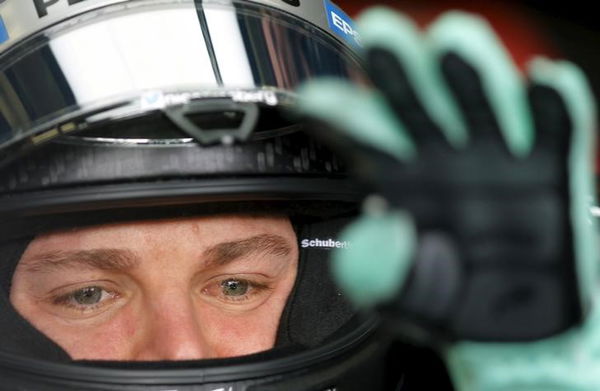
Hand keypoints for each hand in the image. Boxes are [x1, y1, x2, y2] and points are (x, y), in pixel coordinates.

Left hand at [296, 7, 597, 389]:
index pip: (365, 133)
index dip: (341, 111)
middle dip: (397, 67)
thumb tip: (379, 229)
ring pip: (481, 100)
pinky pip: (557, 130)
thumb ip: (375, 273)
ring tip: (451, 42)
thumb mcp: (400, 298)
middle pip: (417, 101)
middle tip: (378, 37)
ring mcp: (499, 159)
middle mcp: (445, 158)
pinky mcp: (552, 172)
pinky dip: (553, 105)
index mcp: (400, 180)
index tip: (315, 99)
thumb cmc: (452, 304)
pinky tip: (543, 83)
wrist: (514, 331)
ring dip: (467, 69)